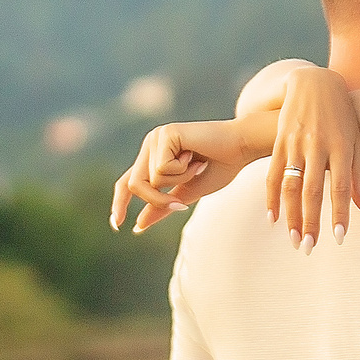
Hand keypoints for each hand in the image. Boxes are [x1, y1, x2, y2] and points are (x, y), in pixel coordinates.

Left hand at [109, 119, 252, 232]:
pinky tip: (196, 156)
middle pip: (135, 185)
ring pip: (150, 179)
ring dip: (178, 181)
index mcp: (154, 157)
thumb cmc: (220, 167)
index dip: (119, 202)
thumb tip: (138, 225)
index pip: (128, 182)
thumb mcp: (187, 193)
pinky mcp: (165, 134)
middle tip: (181, 206)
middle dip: (157, 201)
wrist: (242, 146)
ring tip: (197, 166)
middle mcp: (151, 145)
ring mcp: (157, 137)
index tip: (117, 225)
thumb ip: (163, 206)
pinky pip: (162, 168)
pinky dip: (182, 170)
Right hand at [266, 67, 359, 248]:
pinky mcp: (279, 141)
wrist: (314, 82)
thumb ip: (359, 176)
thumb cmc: (343, 115)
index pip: (340, 187)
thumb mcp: (356, 141)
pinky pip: (273, 173)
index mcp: (341, 146)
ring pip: (290, 185)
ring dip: (290, 215)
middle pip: (312, 190)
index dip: (339, 213)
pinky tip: (273, 218)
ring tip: (293, 240)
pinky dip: (271, 197)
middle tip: (309, 248)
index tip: (339, 237)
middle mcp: (317, 145)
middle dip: (310, 222)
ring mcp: (295, 143)